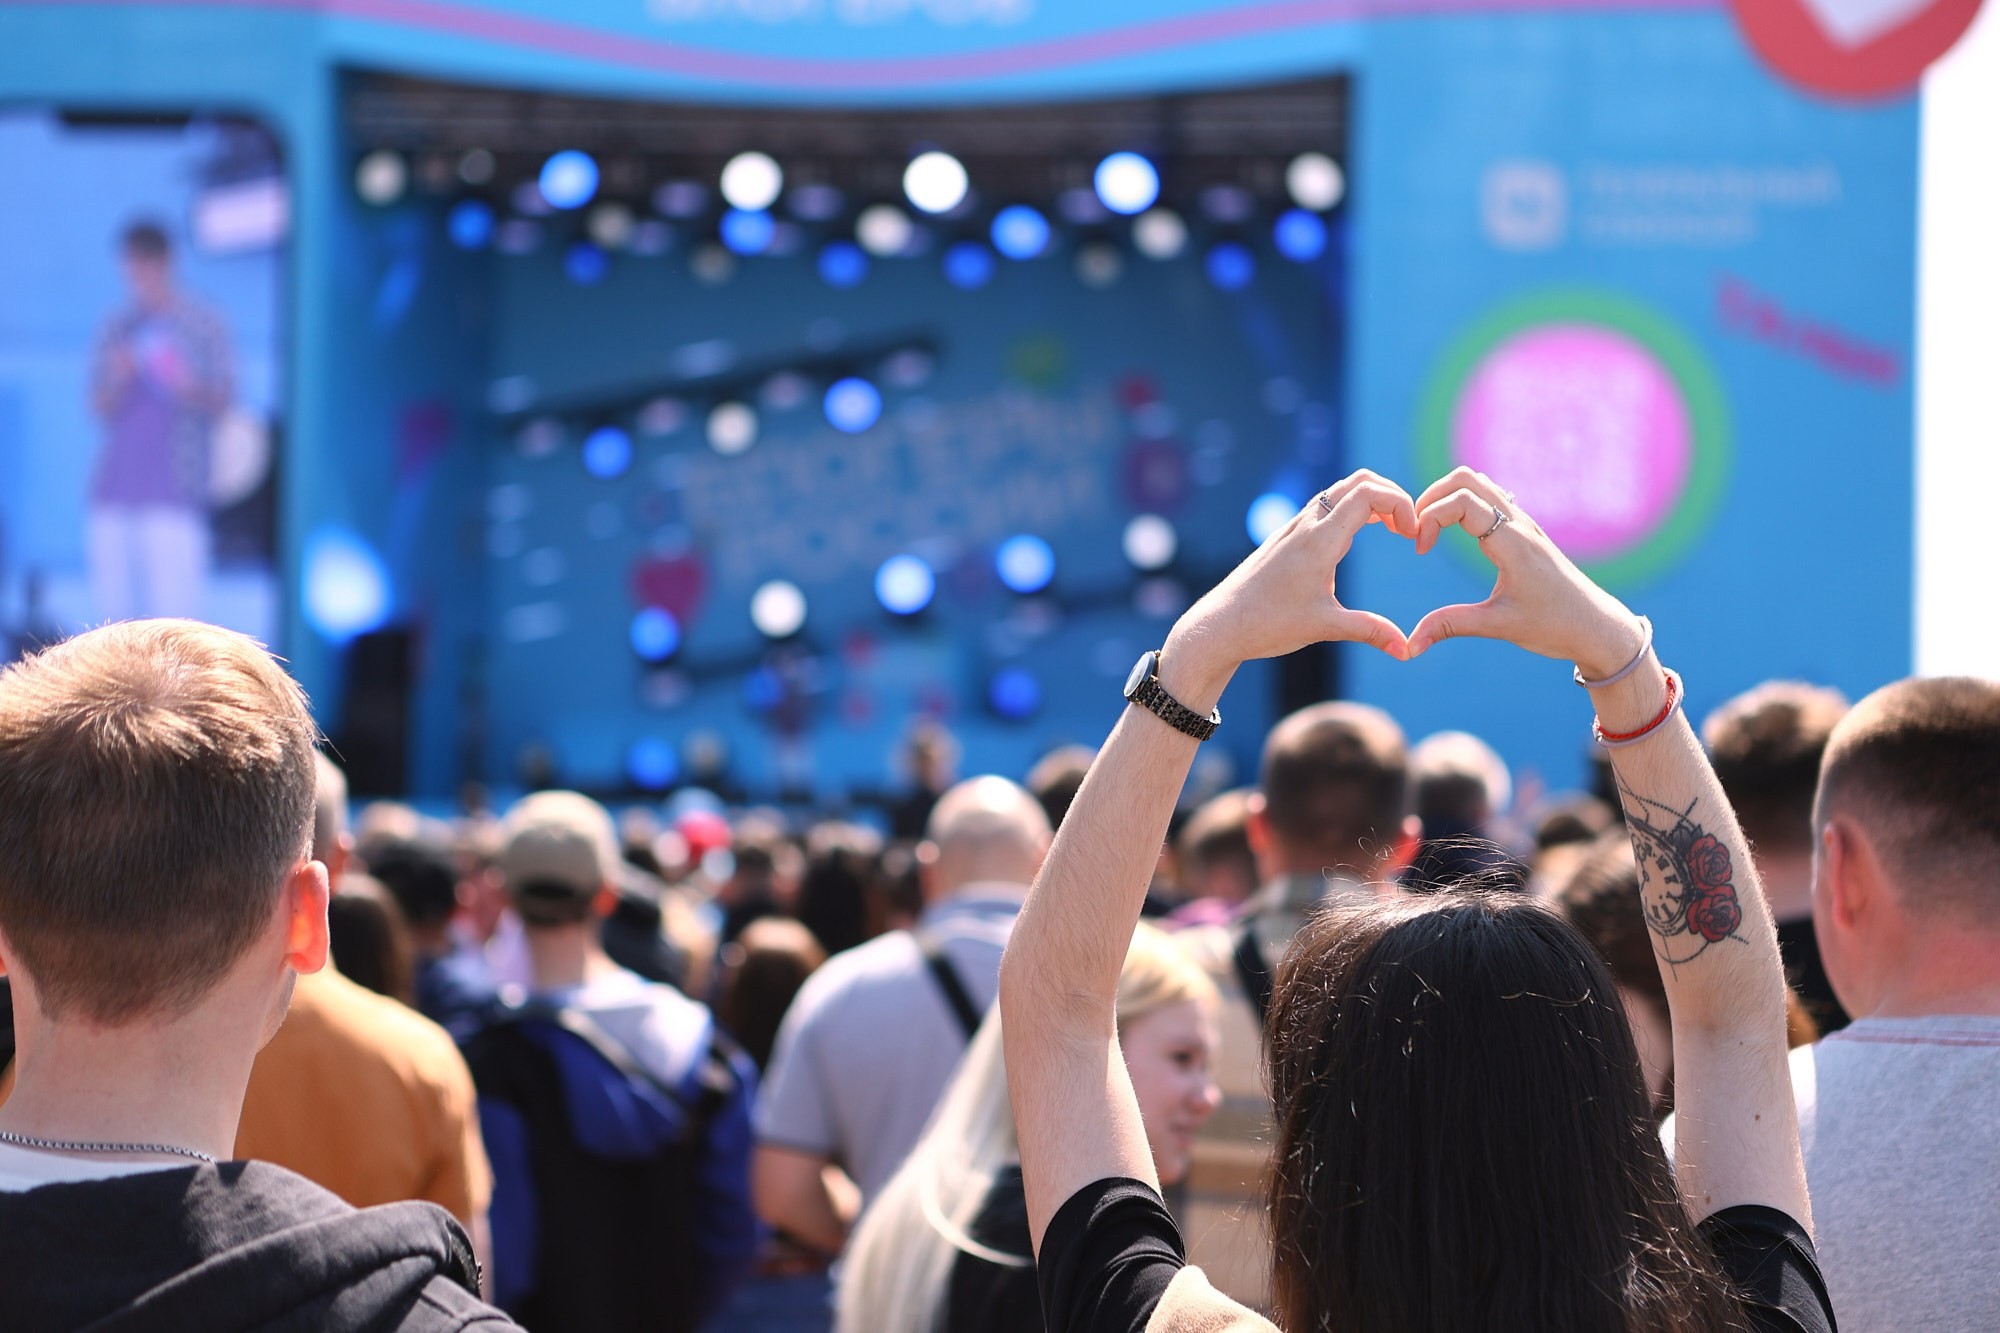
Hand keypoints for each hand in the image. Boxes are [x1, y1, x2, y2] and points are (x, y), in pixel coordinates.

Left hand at [1164, 470, 1415, 700]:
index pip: (1368, 493)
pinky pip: (1324, 506)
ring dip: (1371, 500)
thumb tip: (1406, 649)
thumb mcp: (1324, 627)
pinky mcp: (1285, 537)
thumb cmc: (1267, 625)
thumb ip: (1369, 631)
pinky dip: (1351, 509)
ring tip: (1392, 530)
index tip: (1412, 536)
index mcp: (1319, 540)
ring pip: (1339, 491)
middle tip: (1408, 529)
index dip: (1401, 504)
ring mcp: (1293, 527)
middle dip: (1392, 496)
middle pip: (1358, 481)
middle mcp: (1305, 525)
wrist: (1220, 625)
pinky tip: (1357, 537)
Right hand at [1407, 467, 1644, 678]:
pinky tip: (1456, 533)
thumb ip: (1450, 626)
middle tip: (1417, 531)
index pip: (1461, 501)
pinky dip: (1463, 503)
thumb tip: (1411, 645)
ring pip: (1478, 482)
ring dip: (1447, 497)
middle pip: (1465, 478)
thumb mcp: (1498, 626)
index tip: (1420, 550)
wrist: (1596, 626)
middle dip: (1431, 498)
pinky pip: (1490, 497)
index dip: (1429, 518)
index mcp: (1512, 542)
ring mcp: (1524, 523)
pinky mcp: (1525, 531)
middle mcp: (1519, 523)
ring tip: (1431, 530)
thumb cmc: (1554, 626)